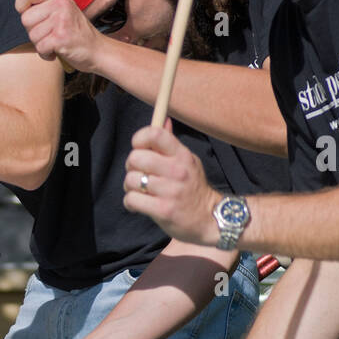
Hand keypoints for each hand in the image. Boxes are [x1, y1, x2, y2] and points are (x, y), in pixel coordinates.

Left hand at [15, 0, 102, 72]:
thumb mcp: (61, 10)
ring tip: (54, 42)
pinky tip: (56, 51)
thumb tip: (20, 7)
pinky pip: (40, 48)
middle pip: (26, 18)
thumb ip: (43, 6)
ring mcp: (61, 20)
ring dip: (40, 44)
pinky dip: (46, 54)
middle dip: (33, 31)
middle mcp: (60, 4)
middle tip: (48, 33)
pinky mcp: (61, 37)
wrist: (96, 49)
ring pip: (32, 35)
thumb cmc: (74, 31)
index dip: (20, 5)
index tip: (27, 14)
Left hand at [124, 125, 220, 244]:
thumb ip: (171, 144)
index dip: (139, 139)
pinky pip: (132, 199)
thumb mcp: (188, 162)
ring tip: (140, 192)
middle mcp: (177, 170)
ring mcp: (170, 191)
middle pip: (136, 157)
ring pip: (131, 179)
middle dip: (131, 166)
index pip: (155, 134)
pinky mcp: (163, 210)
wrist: (209, 219)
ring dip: (130, 187)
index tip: (139, 148)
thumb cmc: (193, 189)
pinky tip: (139, 205)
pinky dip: (130, 203)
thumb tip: (163, 120)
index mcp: (181, 155)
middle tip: (139, 174)